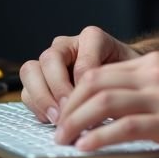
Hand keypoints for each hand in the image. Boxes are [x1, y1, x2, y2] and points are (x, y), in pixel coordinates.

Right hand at [20, 25, 141, 122]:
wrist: (119, 77)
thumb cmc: (127, 75)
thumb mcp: (131, 75)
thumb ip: (120, 81)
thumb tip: (104, 104)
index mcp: (92, 38)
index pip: (82, 60)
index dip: (83, 84)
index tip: (90, 103)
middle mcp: (68, 45)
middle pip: (50, 59)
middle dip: (57, 88)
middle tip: (68, 111)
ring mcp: (51, 60)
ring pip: (31, 70)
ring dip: (41, 97)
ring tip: (56, 118)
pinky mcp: (40, 78)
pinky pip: (27, 89)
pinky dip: (36, 105)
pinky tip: (51, 119)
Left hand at [53, 50, 158, 157]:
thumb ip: (149, 89)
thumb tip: (113, 109)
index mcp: (155, 64)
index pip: (99, 71)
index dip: (74, 93)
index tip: (64, 113)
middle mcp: (156, 74)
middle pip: (94, 83)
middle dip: (68, 107)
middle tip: (57, 129)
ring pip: (104, 101)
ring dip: (76, 122)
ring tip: (64, 140)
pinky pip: (126, 126)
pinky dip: (100, 137)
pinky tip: (87, 147)